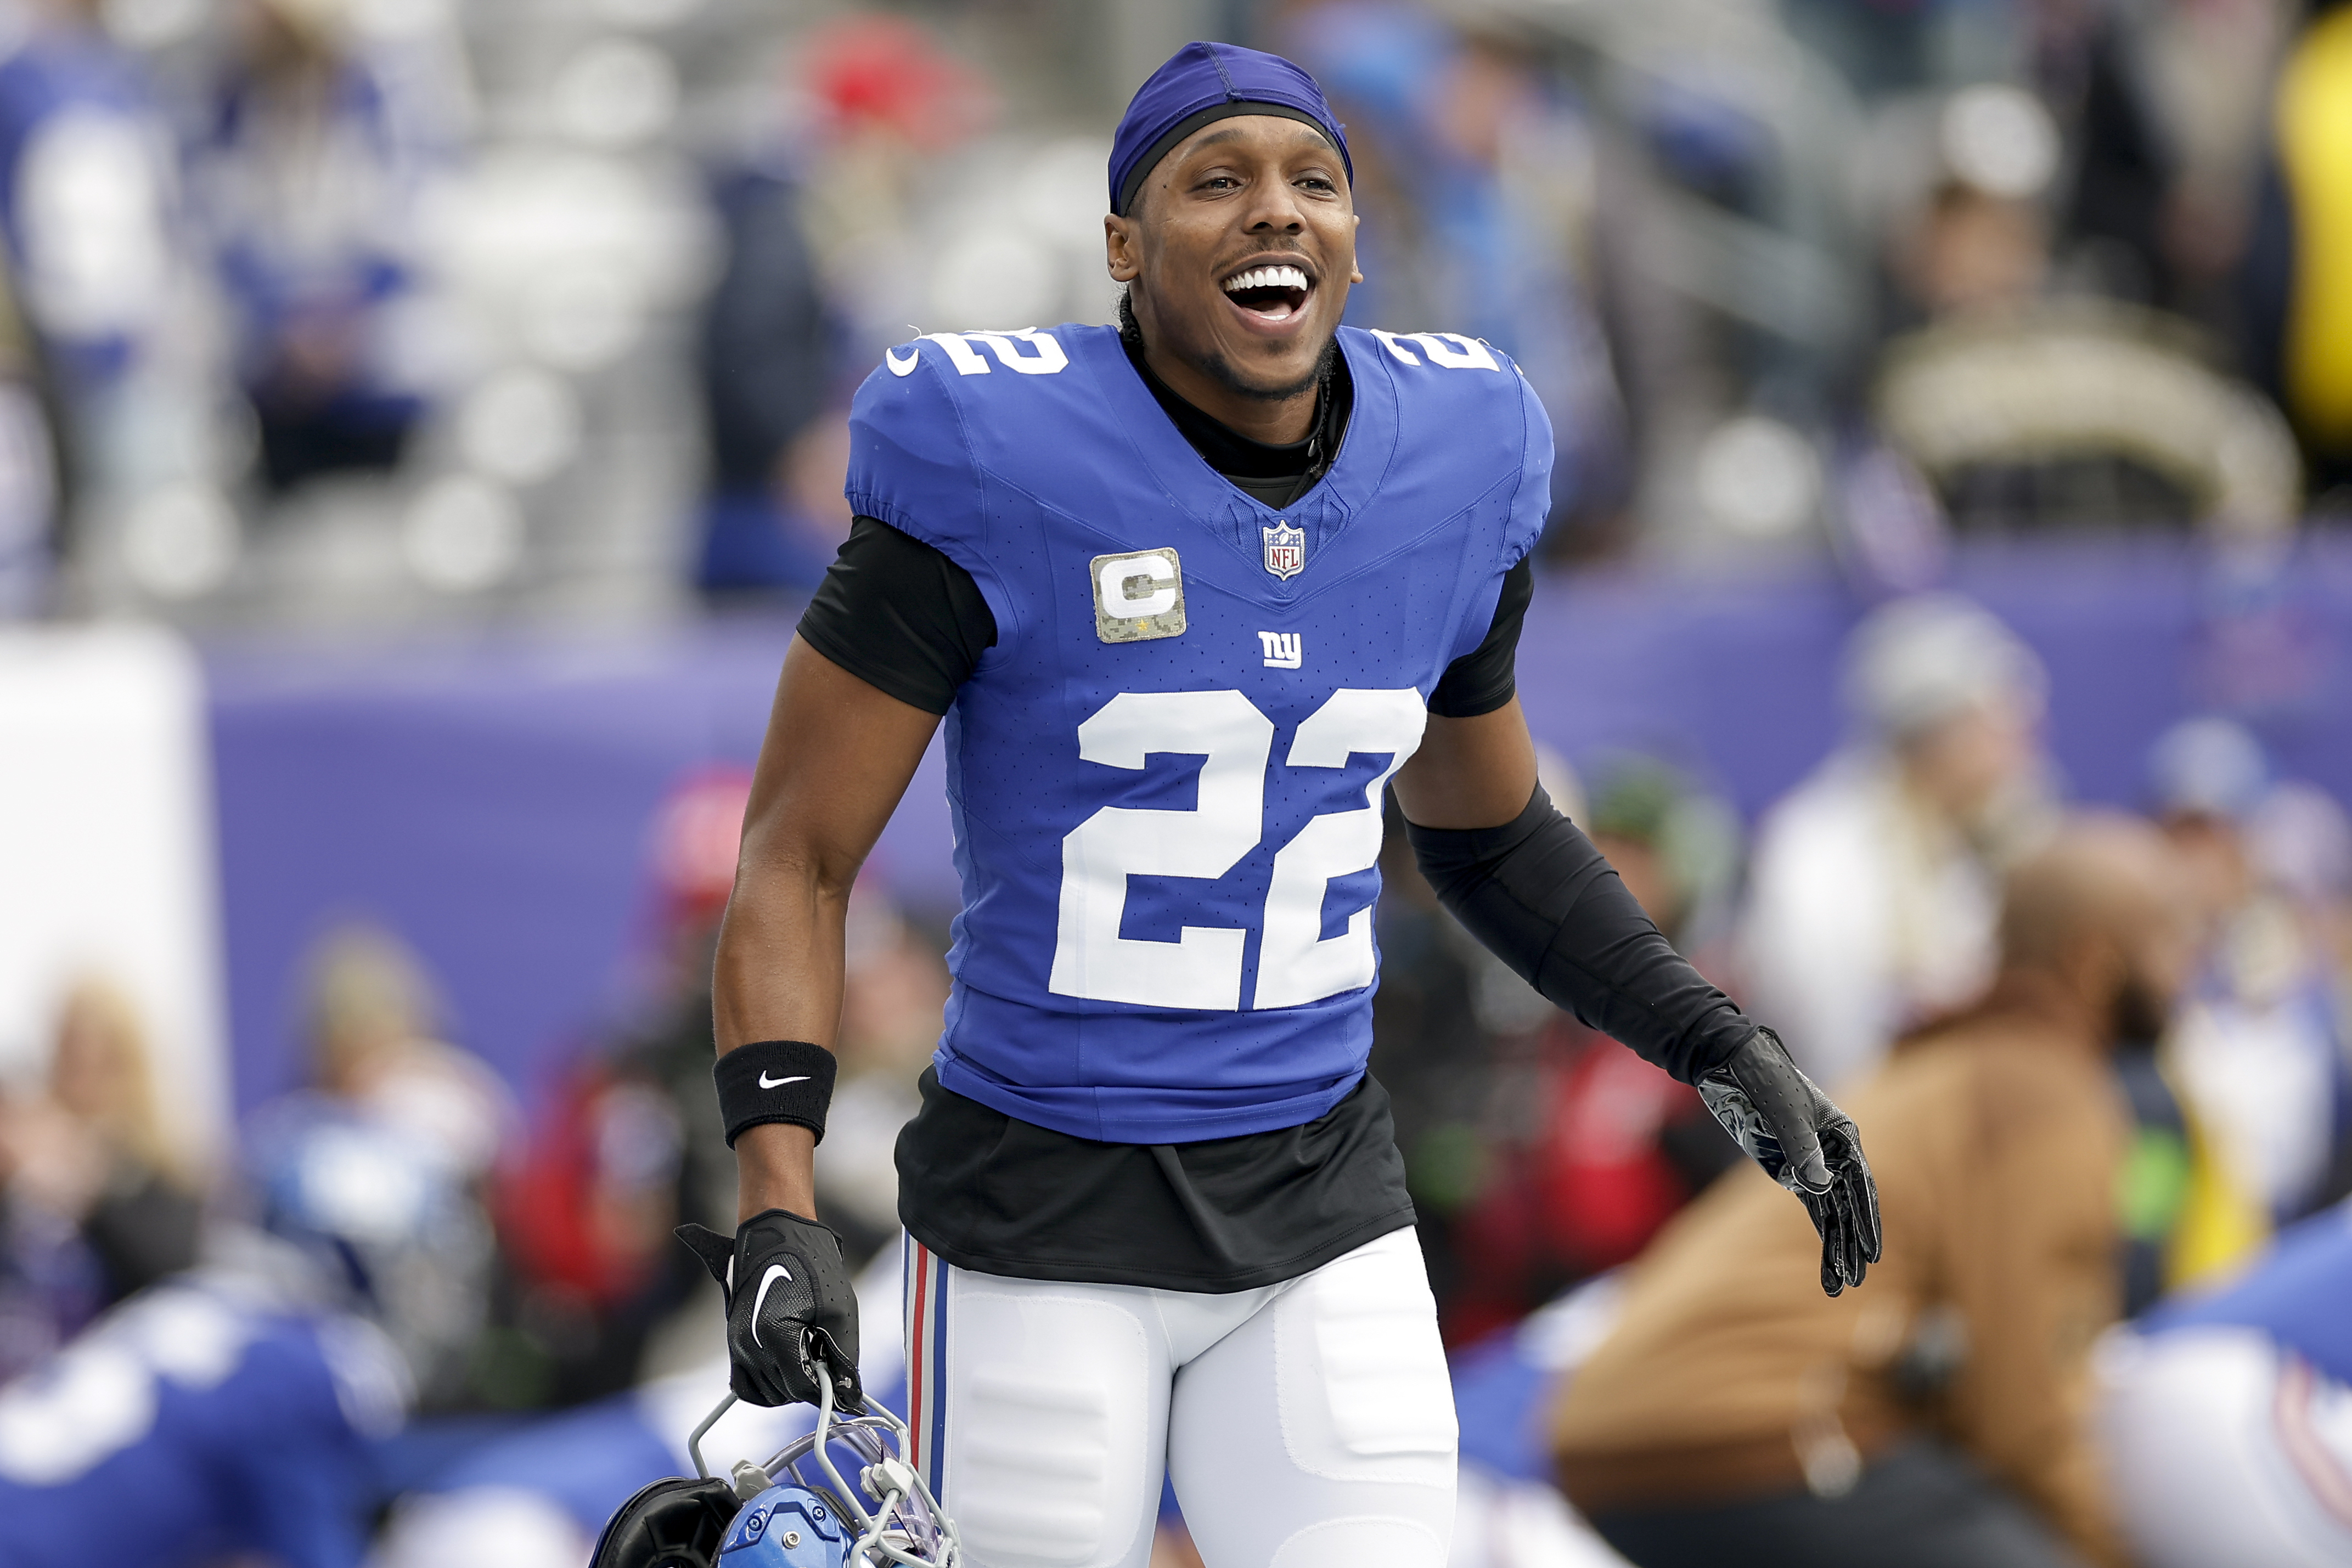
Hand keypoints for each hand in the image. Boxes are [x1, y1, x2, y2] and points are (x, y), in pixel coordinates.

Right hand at [676, 1209, 861, 1407]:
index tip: (842, 1385)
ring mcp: (737, 1345)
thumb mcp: (839, 1309)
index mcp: (775, 1335)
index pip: (801, 1387)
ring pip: (765, 1393)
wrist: (778, 1234)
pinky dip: (767, 1385)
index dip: (826, 1389)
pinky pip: (745, 1384)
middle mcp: (749, 1345)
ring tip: (807, 1355)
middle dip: (808, 1382)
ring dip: (789, 1385)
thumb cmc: (811, 1264)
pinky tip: (788, 1367)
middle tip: (824, 1357)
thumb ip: (843, 1355)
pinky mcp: (734, 1342)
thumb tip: (850, 1391)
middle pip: (783, 1393)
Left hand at [1698, 1027, 1881, 1295]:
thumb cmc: (1763, 1079)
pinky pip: (1813, 1208)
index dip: (1867, 1221)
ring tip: (1841, 1286)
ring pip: (1832, 1213)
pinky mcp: (1792, 1170)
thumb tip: (1822, 1188)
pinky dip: (1821, 1233)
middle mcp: (1835, 1153)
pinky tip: (1829, 1261)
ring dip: (1837, 1247)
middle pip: (1850, 1206)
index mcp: (1843, 1136)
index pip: (1862, 1186)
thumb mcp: (1783, 1112)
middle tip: (1857, 1280)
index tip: (1871, 1254)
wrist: (1730, 1064)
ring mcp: (1814, 1162)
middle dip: (1853, 1244)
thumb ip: (1802, 1148)